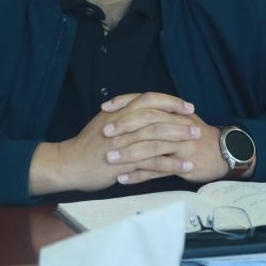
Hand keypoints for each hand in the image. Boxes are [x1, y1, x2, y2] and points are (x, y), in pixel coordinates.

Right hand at [28, 93, 200, 195]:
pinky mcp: (123, 164)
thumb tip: (144, 106)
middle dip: (179, 121)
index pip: (149, 99)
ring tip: (195, 144)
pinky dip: (170, 164)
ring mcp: (122, 144)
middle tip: (197, 125)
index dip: (170, 102)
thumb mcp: (105, 120)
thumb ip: (123, 112)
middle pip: (156, 117)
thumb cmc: (88, 144)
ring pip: (156, 139)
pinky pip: (152, 163)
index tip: (187, 106)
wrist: (69, 163)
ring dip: (178, 141)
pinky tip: (184, 166)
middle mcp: (121, 125)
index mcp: (118, 112)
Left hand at [102, 93, 229, 185]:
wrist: (222, 154)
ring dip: (128, 154)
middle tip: (104, 133)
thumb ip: (159, 112)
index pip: (147, 102)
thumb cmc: (195, 136)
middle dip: (124, 128)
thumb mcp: (179, 118)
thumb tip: (131, 105)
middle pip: (147, 123)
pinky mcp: (183, 165)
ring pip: (151, 148)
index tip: (105, 108)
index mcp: (174, 112)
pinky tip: (123, 179)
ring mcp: (181, 146)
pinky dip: (139, 175)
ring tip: (110, 159)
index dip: (125, 103)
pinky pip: (157, 171)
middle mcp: (178, 125)